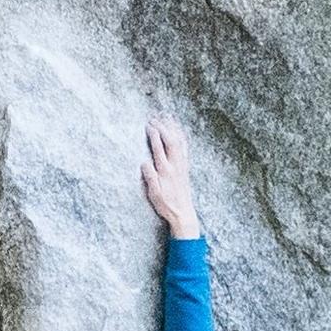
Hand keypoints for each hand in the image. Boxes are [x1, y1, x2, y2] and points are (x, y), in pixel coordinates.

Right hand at [140, 115, 195, 237]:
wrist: (183, 212)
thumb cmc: (166, 205)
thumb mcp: (154, 194)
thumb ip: (150, 178)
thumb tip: (144, 162)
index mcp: (165, 171)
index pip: (159, 148)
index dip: (154, 135)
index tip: (148, 125)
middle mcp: (175, 165)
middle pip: (170, 141)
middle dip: (163, 127)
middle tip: (154, 117)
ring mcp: (182, 165)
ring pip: (179, 142)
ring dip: (173, 128)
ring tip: (167, 117)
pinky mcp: (185, 167)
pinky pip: (185, 147)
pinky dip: (181, 136)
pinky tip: (179, 131)